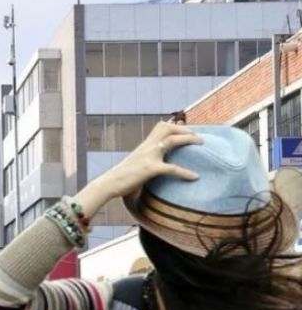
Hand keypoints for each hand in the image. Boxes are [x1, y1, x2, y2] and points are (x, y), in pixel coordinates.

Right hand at [76, 122, 201, 218]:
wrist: (108, 184)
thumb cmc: (120, 178)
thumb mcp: (135, 164)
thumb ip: (146, 161)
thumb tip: (156, 167)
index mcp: (144, 145)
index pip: (161, 127)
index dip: (176, 126)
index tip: (188, 131)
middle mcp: (147, 147)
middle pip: (168, 127)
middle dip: (185, 129)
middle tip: (198, 138)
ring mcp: (149, 157)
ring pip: (172, 140)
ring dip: (189, 140)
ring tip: (201, 144)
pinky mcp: (150, 169)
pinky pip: (172, 168)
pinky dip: (185, 172)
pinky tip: (195, 177)